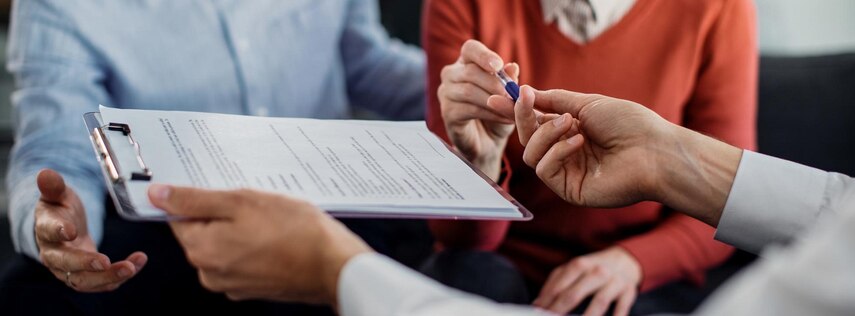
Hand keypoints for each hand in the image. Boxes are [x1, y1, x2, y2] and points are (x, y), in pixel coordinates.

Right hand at [34, 169, 146, 291]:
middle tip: (106, 261)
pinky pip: (102, 282)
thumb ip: (54, 186)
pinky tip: (138, 263)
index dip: (58, 231)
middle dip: (86, 264)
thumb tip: (45, 173)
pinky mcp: (87, 276)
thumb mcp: (58, 195)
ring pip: (85, 281)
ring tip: (131, 268)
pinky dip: (120, 277)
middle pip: (66, 264)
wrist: (64, 228)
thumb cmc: (61, 209)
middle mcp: (54, 255)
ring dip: (108, 277)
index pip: (48, 232)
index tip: (71, 230)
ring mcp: (69, 269)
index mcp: (45, 230)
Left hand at [148, 185, 371, 304]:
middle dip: (225, 214)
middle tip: (253, 203)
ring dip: (242, 229)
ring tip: (270, 219)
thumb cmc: (296, 232)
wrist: (333, 265)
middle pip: (203, 232)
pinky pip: (243, 258)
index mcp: (201, 250)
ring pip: (226, 244)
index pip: (180, 217)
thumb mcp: (242, 202)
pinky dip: (255, 245)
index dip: (200, 198)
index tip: (221, 190)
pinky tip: (276, 235)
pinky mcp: (253, 287)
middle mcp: (211, 273)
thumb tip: (158, 196)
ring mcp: (232, 284)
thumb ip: (195, 200)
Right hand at [438, 39, 519, 178]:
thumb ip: (509, 81)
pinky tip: (506, 119)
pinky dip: (491, 114)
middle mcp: (451, 74)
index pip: (470, 49)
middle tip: (514, 95)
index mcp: (466, 63)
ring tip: (513, 109)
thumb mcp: (508, 96)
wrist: (489, 143)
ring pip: (469, 91)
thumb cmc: (498, 113)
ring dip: (495, 100)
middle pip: (470, 71)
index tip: (498, 65)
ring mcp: (446, 93)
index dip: (483, 55)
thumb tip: (512, 67)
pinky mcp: (447, 113)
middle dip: (495, 84)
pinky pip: (469, 109)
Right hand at [497, 87, 741, 225]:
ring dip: (545, 134)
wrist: (654, 150)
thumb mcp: (587, 103)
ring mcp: (567, 172)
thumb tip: (526, 93)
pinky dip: (556, 151)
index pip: (536, 122)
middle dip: (524, 118)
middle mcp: (566, 152)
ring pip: (531, 154)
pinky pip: (545, 169)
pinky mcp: (569, 189)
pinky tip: (578, 142)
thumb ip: (555, 100)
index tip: (502, 97)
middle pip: (528, 139)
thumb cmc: (629, 124)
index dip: (518, 111)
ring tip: (571, 124)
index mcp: (571, 131)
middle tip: (525, 101)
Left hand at [533, 247, 640, 315]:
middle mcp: (597, 271)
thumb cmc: (593, 268)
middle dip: (560, 310)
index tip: (538, 312)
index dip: (547, 302)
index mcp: (579, 265)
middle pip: (574, 294)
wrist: (625, 260)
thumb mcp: (573, 269)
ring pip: (599, 301)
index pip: (559, 286)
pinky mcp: (628, 291)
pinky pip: (621, 307)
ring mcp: (614, 281)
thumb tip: (538, 303)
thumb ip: (555, 283)